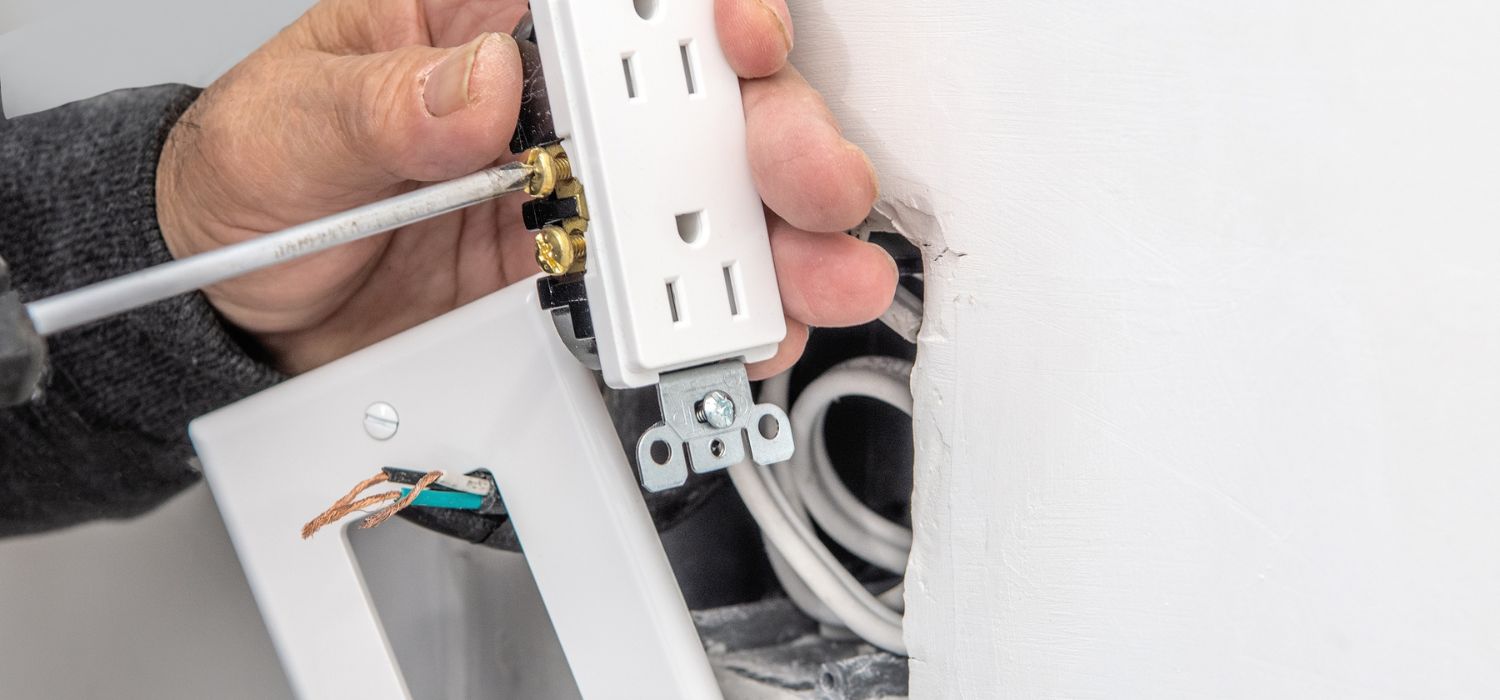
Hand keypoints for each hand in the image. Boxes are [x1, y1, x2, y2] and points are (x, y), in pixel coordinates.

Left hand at [157, 0, 893, 375]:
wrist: (246, 313)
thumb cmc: (261, 181)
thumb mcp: (291, 123)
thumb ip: (383, 103)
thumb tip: (478, 83)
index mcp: (495, 33)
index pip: (620, 5)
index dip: (700, 10)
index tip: (735, 35)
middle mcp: (561, 115)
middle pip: (704, 102)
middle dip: (777, 131)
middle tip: (805, 172)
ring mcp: (587, 202)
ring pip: (716, 200)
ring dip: (785, 234)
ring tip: (822, 269)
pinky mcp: (591, 286)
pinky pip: (679, 297)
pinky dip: (734, 316)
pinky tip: (765, 325)